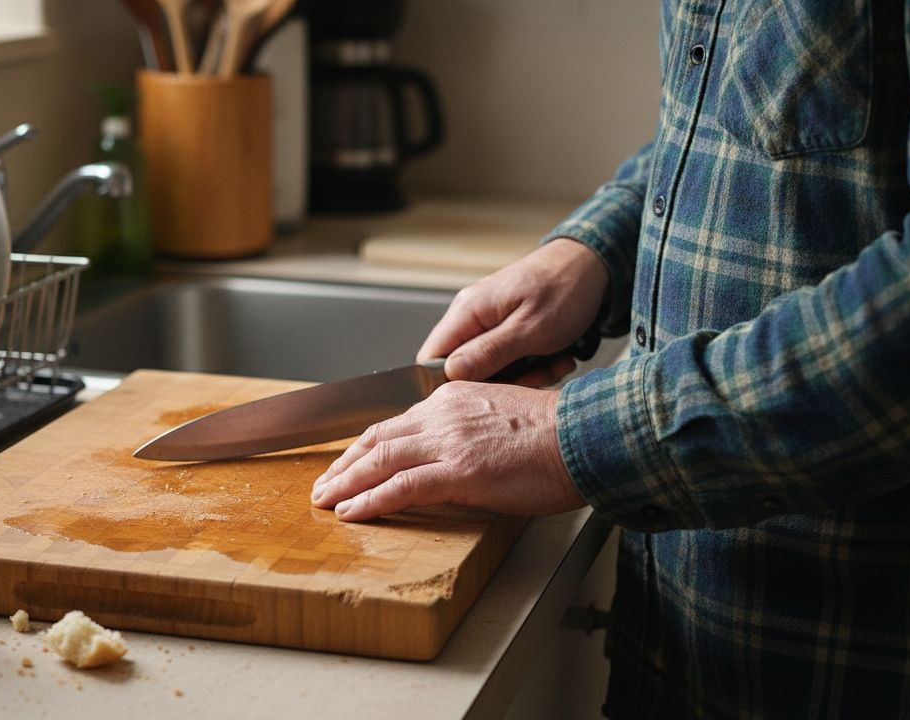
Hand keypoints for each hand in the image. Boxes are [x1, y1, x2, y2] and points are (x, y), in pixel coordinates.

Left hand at [309, 381, 587, 520]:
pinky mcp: (458, 471)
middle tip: (325, 484)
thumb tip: (462, 451)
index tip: (351, 460)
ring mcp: (448, 442)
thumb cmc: (559, 433)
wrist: (585, 435)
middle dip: (345, 464)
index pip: (397, 422)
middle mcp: (442, 414)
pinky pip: (400, 487)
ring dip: (346, 483)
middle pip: (377, 438)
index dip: (367, 444)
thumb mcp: (504, 415)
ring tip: (326, 501)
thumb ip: (472, 428)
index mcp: (453, 398)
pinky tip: (353, 513)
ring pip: (380, 460)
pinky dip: (370, 500)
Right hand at [419, 238, 608, 381]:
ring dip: (522, 374)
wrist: (592, 263)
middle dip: (500, 382)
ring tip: (554, 365)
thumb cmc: (564, 289)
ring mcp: (487, 320)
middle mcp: (470, 315)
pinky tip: (556, 358)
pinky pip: (506, 357)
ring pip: (488, 366)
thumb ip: (488, 352)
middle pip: (462, 368)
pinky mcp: (504, 326)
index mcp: (467, 312)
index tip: (487, 396)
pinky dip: (531, 364)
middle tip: (537, 378)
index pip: (432, 360)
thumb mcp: (530, 329)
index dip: (451, 386)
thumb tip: (450, 374)